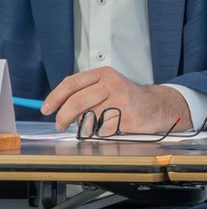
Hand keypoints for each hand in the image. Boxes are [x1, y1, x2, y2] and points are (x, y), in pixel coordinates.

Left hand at [41, 67, 190, 132]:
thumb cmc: (128, 98)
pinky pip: (101, 132)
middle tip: (60, 124)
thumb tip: (57, 105)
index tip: (46, 108)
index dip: (55, 97)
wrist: (158, 106)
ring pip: (87, 119)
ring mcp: (121, 101)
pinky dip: (102, 134)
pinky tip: (112, 127)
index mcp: (105, 74)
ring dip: (87, 126)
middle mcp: (113, 84)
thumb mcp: (108, 85)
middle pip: (76, 102)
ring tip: (98, 123)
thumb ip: (85, 90)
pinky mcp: (127, 118)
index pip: (72, 83)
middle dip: (63, 117)